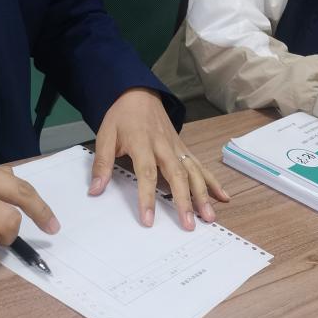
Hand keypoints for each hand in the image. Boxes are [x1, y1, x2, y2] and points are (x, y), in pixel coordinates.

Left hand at [89, 87, 229, 229]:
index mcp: (142, 142)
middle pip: (177, 175)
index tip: (149, 220)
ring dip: (202, 195)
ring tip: (209, 217)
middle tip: (189, 224)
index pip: (147, 173)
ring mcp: (177, 147)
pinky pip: (200, 165)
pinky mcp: (184, 147)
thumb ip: (102, 163)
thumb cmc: (122, 116)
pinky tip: (222, 196)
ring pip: (193, 172)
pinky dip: (212, 181)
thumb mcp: (105, 135)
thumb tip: (96, 189)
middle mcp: (164, 146)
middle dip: (184, 200)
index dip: (148, 197)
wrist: (139, 93)